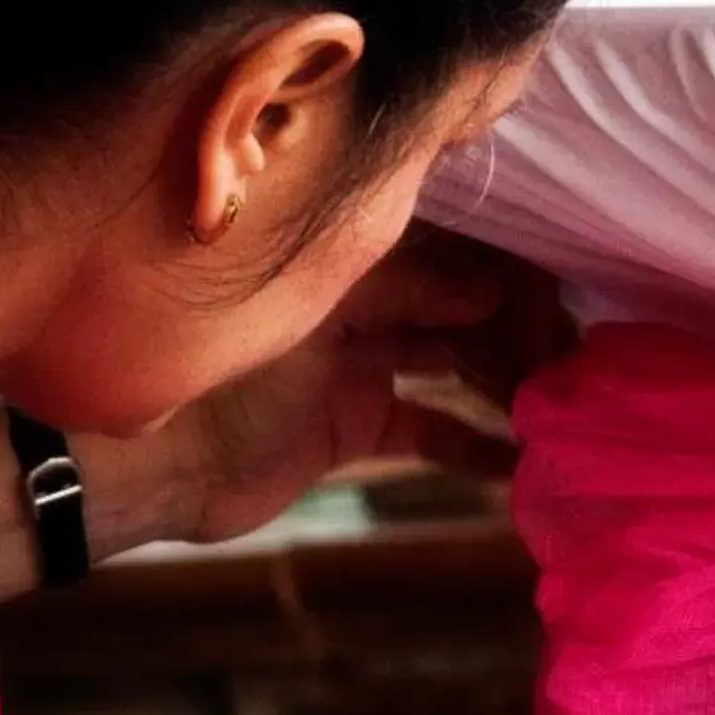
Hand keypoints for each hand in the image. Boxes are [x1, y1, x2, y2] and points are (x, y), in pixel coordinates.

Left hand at [104, 229, 574, 551]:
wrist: (141, 466)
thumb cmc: (216, 373)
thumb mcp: (313, 316)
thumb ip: (402, 292)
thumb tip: (495, 285)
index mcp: (341, 256)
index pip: (445, 248)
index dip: (501, 269)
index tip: (556, 292)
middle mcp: (356, 300)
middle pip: (458, 305)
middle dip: (514, 327)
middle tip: (573, 357)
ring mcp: (359, 363)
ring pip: (452, 362)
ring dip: (503, 382)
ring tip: (561, 404)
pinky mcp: (354, 425)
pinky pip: (430, 428)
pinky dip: (472, 444)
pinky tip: (517, 463)